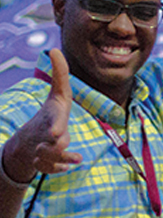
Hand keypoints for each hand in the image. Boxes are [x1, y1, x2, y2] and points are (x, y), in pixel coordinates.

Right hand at [6, 49, 81, 180]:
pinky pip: (49, 169)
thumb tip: (55, 49)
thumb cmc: (51, 112)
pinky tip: (69, 165)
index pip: (53, 120)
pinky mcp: (43, 161)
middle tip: (58, 141)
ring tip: (76, 158)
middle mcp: (45, 133)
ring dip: (62, 159)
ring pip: (50, 158)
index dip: (54, 126)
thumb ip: (60, 74)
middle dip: (56, 146)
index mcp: (52, 117)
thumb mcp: (59, 94)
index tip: (55, 132)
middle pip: (53, 143)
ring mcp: (42, 147)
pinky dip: (58, 169)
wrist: (30, 136)